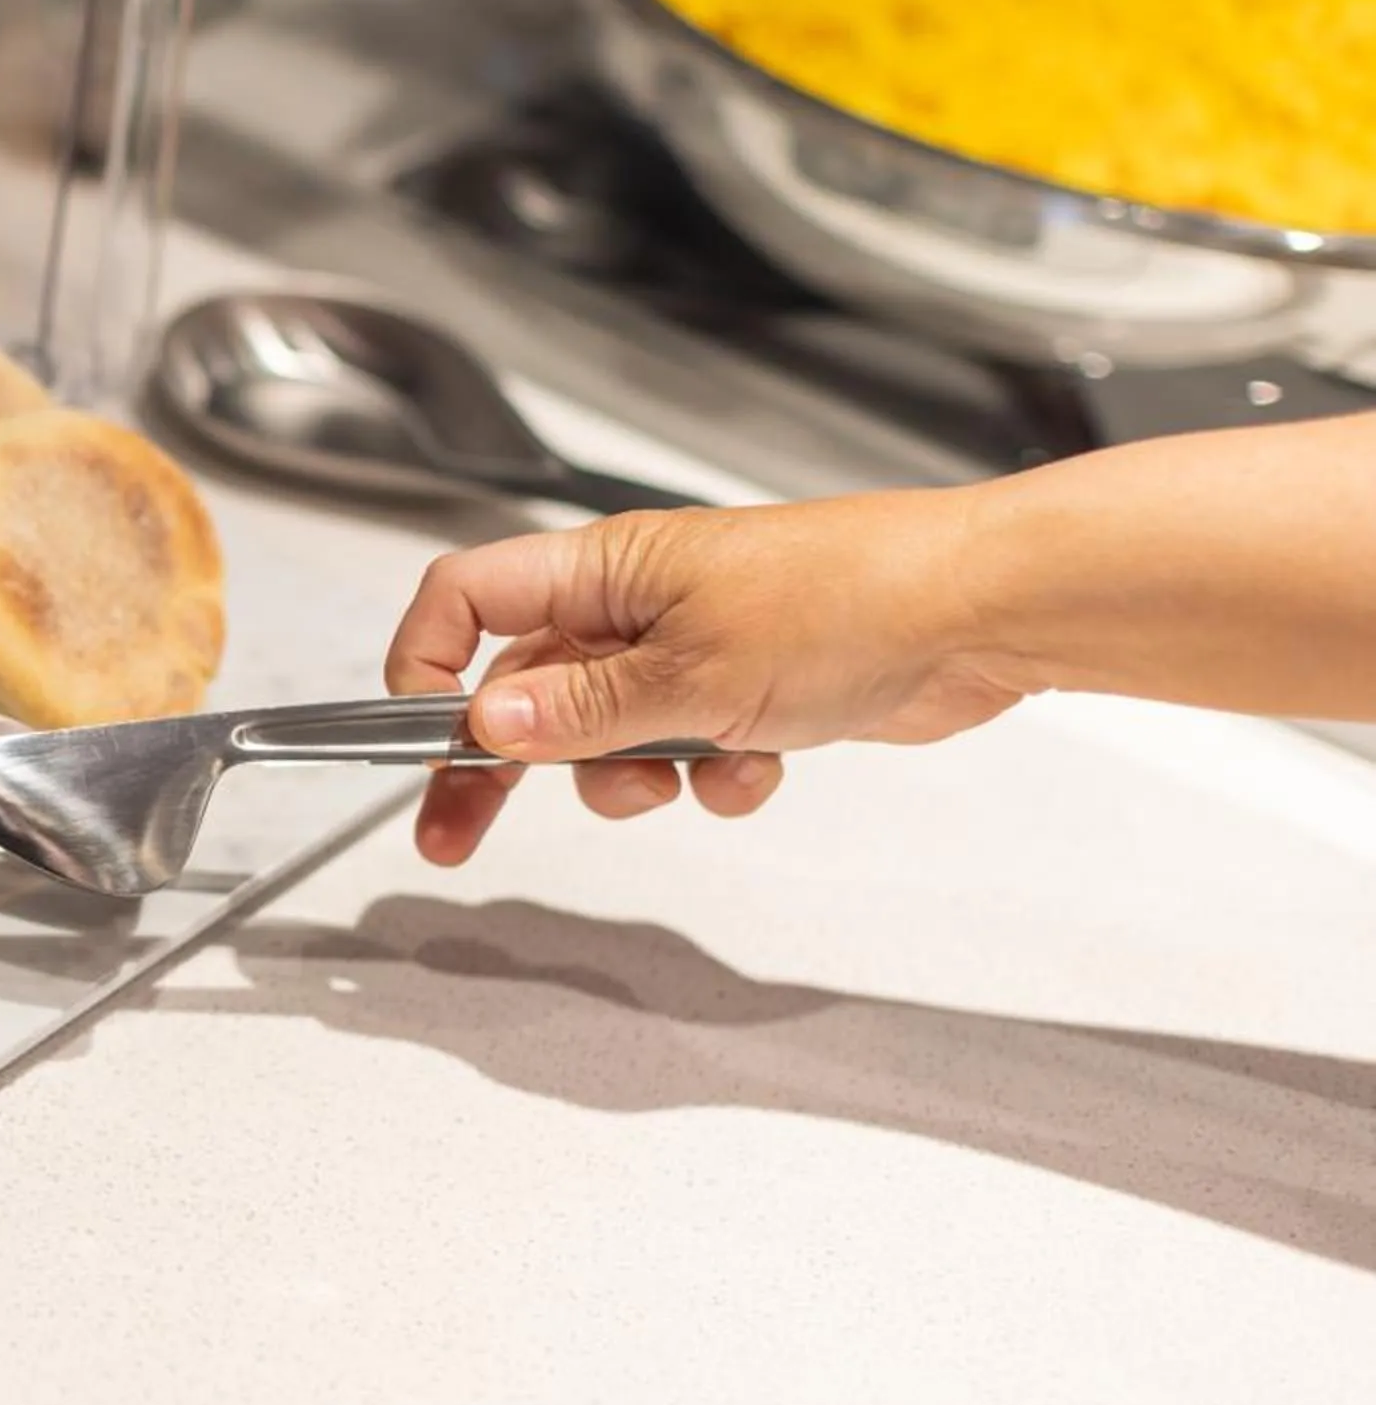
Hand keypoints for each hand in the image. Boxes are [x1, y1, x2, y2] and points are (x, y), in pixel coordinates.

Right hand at [383, 493, 1033, 864]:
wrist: (981, 611)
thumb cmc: (848, 600)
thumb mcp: (692, 675)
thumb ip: (580, 711)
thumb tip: (481, 726)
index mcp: (602, 569)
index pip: (464, 598)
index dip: (425, 661)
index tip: (422, 737)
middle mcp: (633, 601)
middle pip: (520, 684)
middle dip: (495, 764)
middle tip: (453, 834)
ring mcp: (689, 644)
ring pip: (604, 732)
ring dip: (631, 776)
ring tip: (682, 778)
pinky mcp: (744, 686)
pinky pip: (685, 751)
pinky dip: (711, 776)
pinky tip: (758, 769)